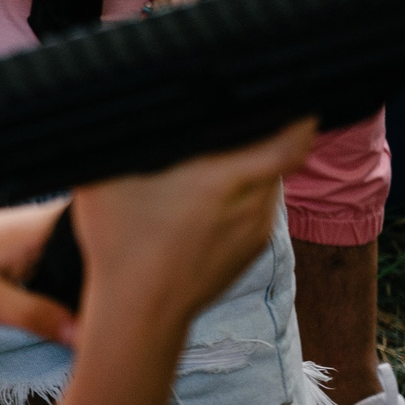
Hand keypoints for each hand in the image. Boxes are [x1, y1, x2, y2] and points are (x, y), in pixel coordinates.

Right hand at [70, 119, 313, 328]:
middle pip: (275, 154)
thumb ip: (126, 132)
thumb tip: (127, 97)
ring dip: (244, 169)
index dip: (297, 113)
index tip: (287, 93)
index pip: (292, 137)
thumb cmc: (120, 240)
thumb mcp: (107, 172)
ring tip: (204, 165)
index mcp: (229, 175)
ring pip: (264, 183)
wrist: (139, 311)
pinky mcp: (250, 252)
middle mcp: (254, 202)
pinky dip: (236, 198)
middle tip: (223, 120)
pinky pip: (253, 210)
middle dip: (255, 135)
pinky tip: (199, 203)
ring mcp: (255, 231)